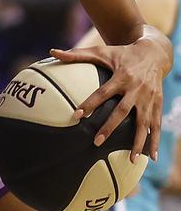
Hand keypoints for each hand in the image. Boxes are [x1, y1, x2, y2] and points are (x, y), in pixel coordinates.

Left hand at [50, 37, 166, 161]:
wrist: (154, 52)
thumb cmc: (122, 53)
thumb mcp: (102, 51)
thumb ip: (77, 54)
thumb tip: (52, 51)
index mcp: (121, 77)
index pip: (103, 92)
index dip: (90, 103)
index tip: (77, 115)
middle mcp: (136, 89)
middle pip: (122, 111)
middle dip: (110, 127)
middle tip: (96, 142)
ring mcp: (149, 98)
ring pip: (143, 122)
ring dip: (138, 141)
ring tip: (131, 159)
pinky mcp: (158, 104)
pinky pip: (156, 125)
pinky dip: (155, 141)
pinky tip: (151, 157)